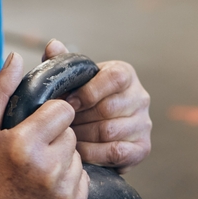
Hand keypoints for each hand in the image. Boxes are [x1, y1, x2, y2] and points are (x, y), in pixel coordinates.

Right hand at [0, 53, 88, 198]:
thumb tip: (16, 57)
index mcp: (24, 144)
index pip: (63, 110)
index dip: (49, 115)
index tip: (35, 125)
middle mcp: (47, 169)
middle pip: (70, 133)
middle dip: (54, 138)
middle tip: (31, 152)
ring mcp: (62, 193)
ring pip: (78, 157)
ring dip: (62, 160)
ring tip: (35, 171)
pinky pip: (83, 181)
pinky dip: (68, 182)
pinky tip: (44, 189)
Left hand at [43, 40, 151, 172]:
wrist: (99, 128)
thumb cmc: (84, 99)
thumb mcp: (75, 78)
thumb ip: (64, 62)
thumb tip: (53, 45)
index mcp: (125, 74)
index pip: (114, 78)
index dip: (87, 92)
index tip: (67, 102)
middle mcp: (140, 97)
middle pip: (108, 108)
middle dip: (79, 118)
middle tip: (61, 123)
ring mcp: (144, 123)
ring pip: (110, 131)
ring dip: (83, 136)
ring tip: (67, 136)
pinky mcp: (142, 147)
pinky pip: (116, 152)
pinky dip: (93, 153)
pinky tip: (79, 151)